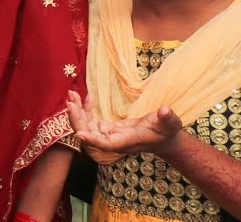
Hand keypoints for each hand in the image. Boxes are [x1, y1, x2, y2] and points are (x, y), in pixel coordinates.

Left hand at [66, 90, 182, 156]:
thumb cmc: (168, 131)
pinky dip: (86, 110)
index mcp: (127, 141)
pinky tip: (85, 98)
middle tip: (70, 102)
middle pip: (90, 135)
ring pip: (87, 127)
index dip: (92, 140)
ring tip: (71, 95)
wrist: (164, 138)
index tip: (79, 133)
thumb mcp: (170, 123)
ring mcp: (109, 135)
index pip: (106, 144)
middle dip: (78, 120)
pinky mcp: (108, 129)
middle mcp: (114, 141)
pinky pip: (92, 122)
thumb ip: (168, 118)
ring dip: (77, 112)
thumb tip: (165, 110)